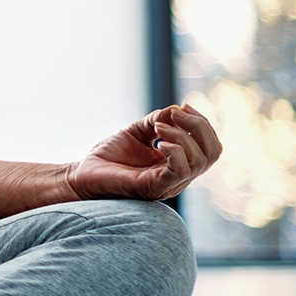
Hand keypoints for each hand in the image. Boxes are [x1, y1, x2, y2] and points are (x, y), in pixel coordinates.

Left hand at [62, 102, 221, 201]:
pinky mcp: (154, 188)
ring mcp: (169, 184)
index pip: (210, 146)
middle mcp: (179, 177)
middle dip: (200, 126)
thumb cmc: (109, 156)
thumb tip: (178, 109)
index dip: (202, 123)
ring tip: (158, 128)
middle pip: (213, 153)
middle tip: (175, 114)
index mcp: (179, 164)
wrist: (82, 174)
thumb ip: (158, 120)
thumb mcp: (137, 131)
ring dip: (182, 136)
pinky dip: (175, 151)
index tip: (183, 106)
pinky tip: (157, 142)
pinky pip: (180, 171)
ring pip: (199, 161)